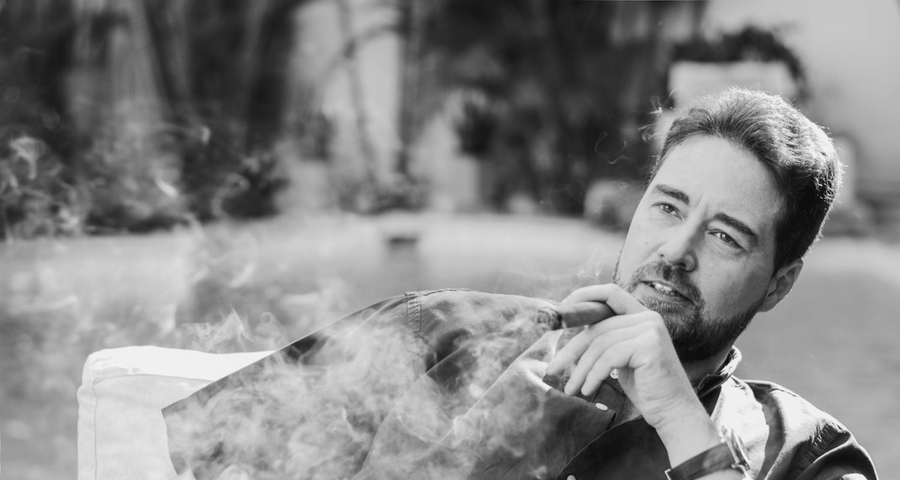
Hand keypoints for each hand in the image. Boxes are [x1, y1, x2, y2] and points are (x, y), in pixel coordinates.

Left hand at [545, 284, 720, 464]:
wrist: (674, 411)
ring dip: (581, 370)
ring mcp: (650, 330)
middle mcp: (648, 317)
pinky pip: (609, 358)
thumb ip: (606, 340)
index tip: (560, 314)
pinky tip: (588, 390)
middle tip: (553, 369)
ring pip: (600, 345)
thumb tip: (571, 335)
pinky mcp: (649, 346)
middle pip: (597, 327)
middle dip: (571, 350)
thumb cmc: (646, 387)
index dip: (583, 297)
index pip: (609, 293)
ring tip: (572, 389)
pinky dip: (594, 375)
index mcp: (641, 315)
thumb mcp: (623, 358)